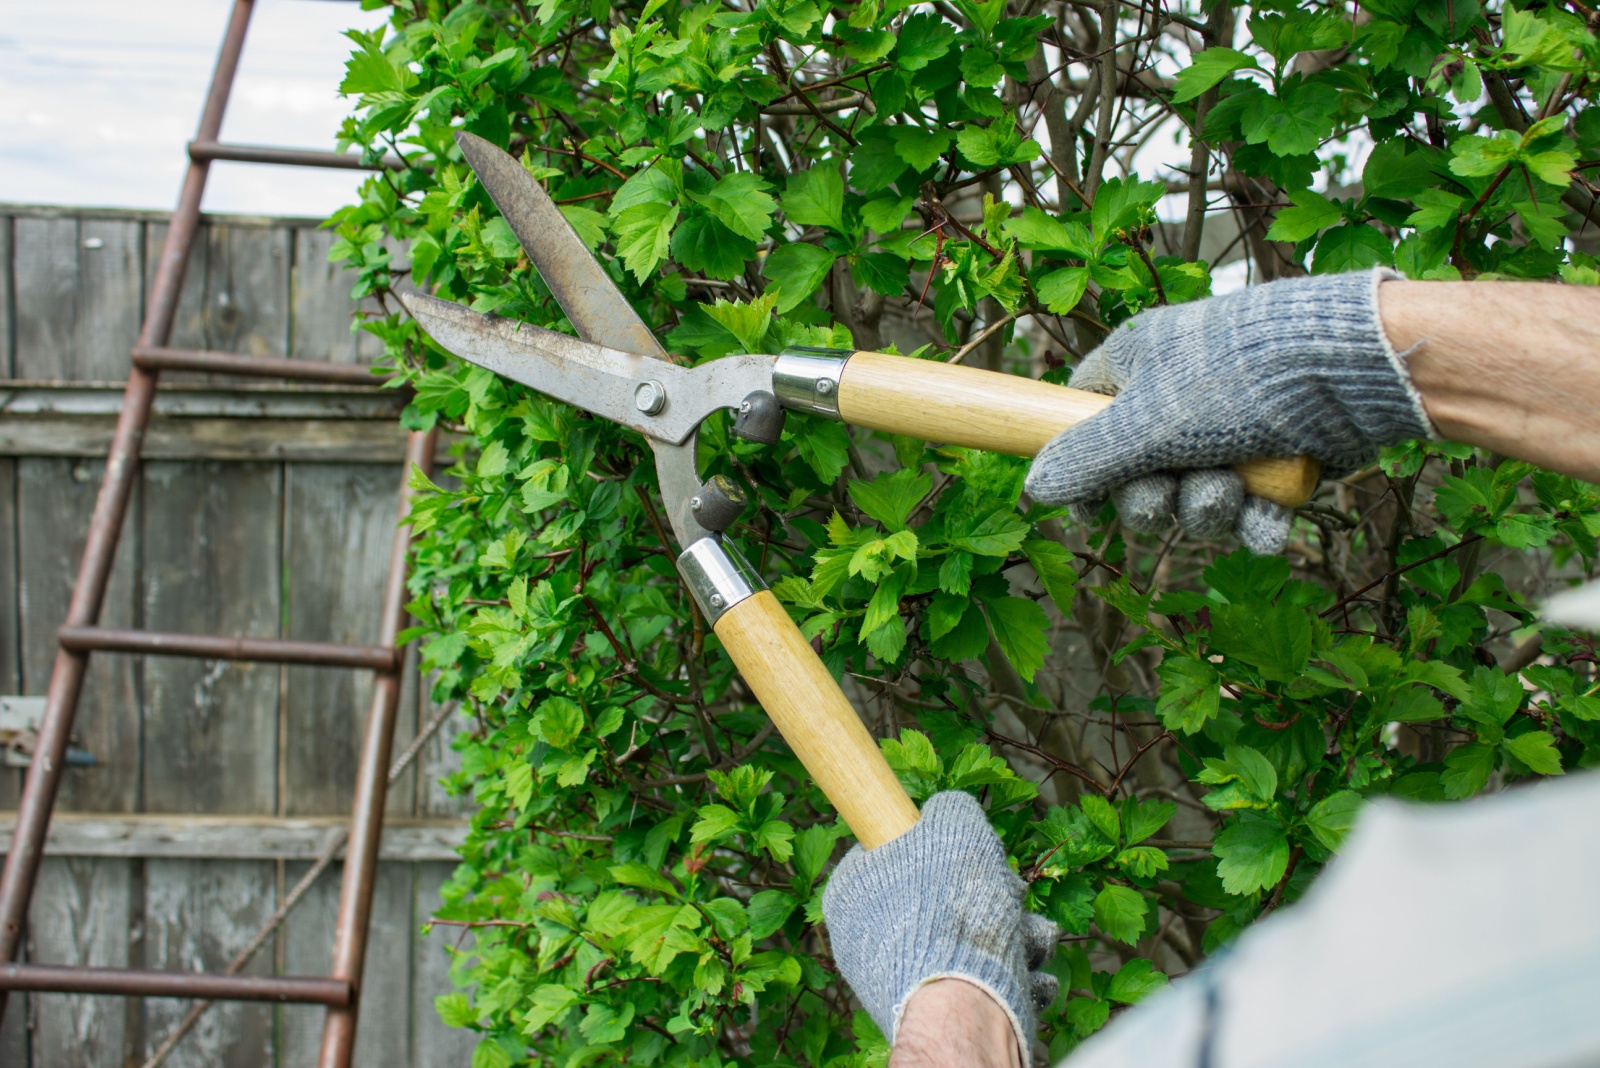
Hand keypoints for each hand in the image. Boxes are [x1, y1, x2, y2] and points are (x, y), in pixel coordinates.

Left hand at [821, 792, 1059, 1065]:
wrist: (963, 1011)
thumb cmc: (950, 912)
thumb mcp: (954, 825)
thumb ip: (951, 808)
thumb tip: (949, 809)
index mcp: (854, 894)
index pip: (894, 855)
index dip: (942, 849)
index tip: (971, 857)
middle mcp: (869, 941)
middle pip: (942, 899)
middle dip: (991, 896)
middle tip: (1010, 896)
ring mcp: (899, 983)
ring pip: (968, 941)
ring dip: (1015, 936)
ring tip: (1031, 941)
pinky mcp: (936, 1017)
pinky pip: (979, 984)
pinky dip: (1012, 977)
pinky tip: (1028, 975)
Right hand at [1024, 268, 1432, 553]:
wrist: (1352, 370)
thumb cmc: (1237, 379)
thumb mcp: (1146, 424)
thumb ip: (1086, 462)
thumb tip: (1033, 489)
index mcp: (1137, 368)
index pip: (1082, 417)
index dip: (1081, 466)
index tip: (1090, 504)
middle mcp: (1180, 399)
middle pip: (1139, 477)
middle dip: (1158, 500)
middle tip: (1174, 491)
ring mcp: (1232, 430)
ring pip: (1196, 501)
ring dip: (1211, 510)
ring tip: (1233, 489)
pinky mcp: (1278, 458)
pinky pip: (1250, 512)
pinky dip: (1257, 523)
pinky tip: (1268, 521)